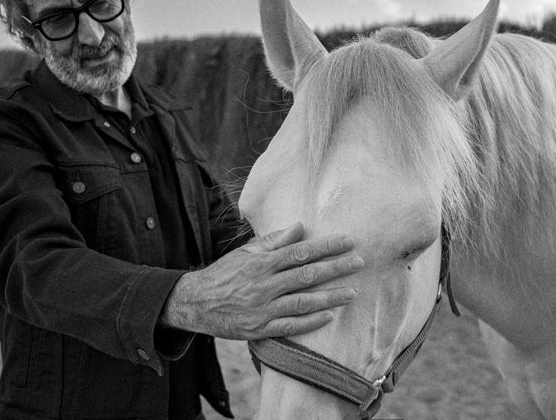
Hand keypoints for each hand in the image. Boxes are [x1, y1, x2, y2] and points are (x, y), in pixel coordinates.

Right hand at [158, 223, 362, 338]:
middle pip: (306, 275)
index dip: (326, 246)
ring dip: (329, 296)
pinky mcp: (260, 329)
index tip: (348, 241)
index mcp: (262, 263)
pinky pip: (290, 326)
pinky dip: (310, 322)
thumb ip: (273, 241)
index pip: (300, 252)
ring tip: (352, 292)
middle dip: (335, 268)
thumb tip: (299, 227)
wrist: (196, 303)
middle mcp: (264, 285)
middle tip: (359, 262)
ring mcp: (263, 308)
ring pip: (302, 301)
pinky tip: (329, 316)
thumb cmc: (224, 274)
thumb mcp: (245, 253)